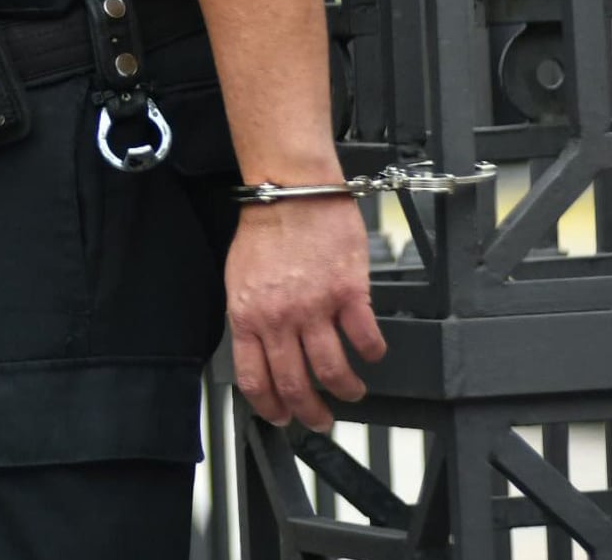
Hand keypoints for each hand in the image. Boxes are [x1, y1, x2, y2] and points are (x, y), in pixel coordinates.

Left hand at [225, 195, 386, 431]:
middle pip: (296, 384)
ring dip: (345, 390)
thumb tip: (260, 350)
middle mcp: (280, 319)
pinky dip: (372, 353)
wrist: (291, 191)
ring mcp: (315, 308)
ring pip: (333, 371)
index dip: (270, 407)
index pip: (255, 379)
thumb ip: (250, 317)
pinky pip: (365, 338)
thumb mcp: (239, 279)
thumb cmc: (265, 228)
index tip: (282, 417)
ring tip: (351, 392)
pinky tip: (372, 353)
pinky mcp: (349, 293)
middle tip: (321, 419)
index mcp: (248, 316)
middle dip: (310, 412)